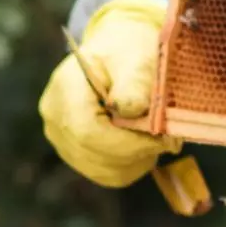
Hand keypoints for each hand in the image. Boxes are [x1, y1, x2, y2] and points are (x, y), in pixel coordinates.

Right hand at [38, 0, 180, 187]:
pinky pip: (108, 174)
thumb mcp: (137, 58)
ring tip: (156, 135)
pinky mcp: (77, 153)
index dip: (129, 142)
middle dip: (140, 150)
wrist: (118, 54)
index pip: (88, 132)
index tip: (163, 136)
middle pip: (97, 155)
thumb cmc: (129, 52)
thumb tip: (132, 110)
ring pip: (105, 171)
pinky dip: (133, 164)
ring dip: (139, 159)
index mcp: (66, 89)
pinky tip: (144, 144)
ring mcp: (62, 139)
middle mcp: (55, 118)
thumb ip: (134, 83)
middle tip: (170, 137)